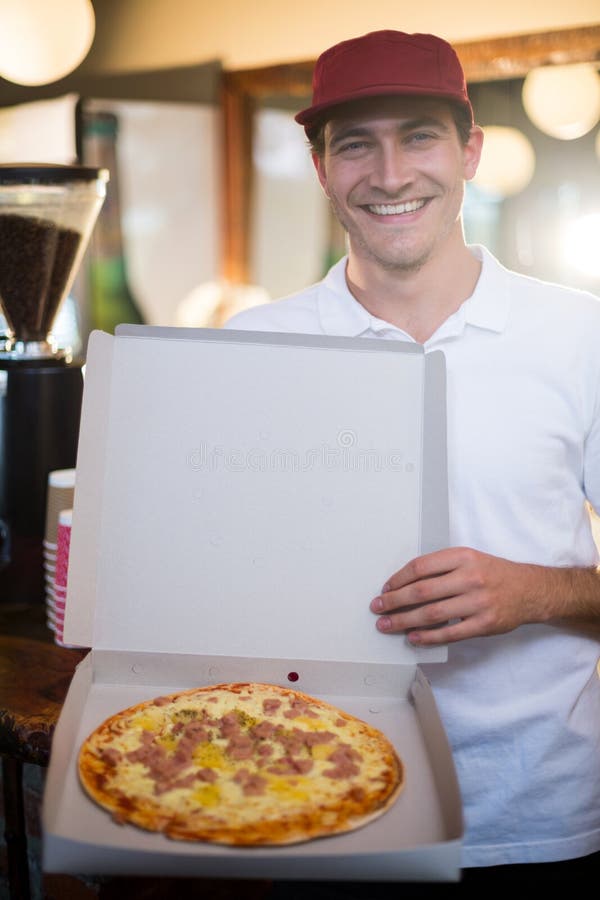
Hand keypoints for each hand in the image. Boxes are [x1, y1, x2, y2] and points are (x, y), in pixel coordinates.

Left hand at [369, 547, 590, 644]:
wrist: (530, 590)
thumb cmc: (492, 573)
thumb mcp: (469, 559)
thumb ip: (441, 568)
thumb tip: (404, 584)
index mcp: (462, 556)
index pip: (421, 567)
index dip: (398, 579)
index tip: (385, 589)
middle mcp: (469, 577)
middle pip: (421, 592)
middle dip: (394, 601)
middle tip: (377, 608)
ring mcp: (478, 602)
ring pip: (432, 614)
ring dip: (404, 621)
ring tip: (387, 625)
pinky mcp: (485, 624)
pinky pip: (449, 633)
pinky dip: (428, 637)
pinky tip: (413, 638)